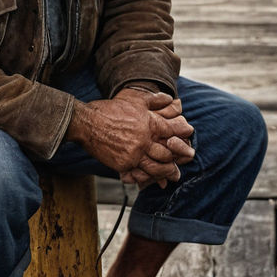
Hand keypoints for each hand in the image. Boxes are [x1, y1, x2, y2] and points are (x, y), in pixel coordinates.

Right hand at [68, 90, 193, 184]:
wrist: (87, 124)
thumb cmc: (110, 110)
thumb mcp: (134, 101)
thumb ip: (154, 100)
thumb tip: (170, 98)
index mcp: (148, 123)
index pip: (172, 130)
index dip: (183, 132)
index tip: (189, 133)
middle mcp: (144, 140)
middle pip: (168, 152)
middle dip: (179, 156)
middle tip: (187, 158)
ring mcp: (134, 154)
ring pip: (156, 166)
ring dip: (167, 171)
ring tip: (172, 174)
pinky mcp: (124, 164)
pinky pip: (140, 173)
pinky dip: (148, 177)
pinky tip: (152, 179)